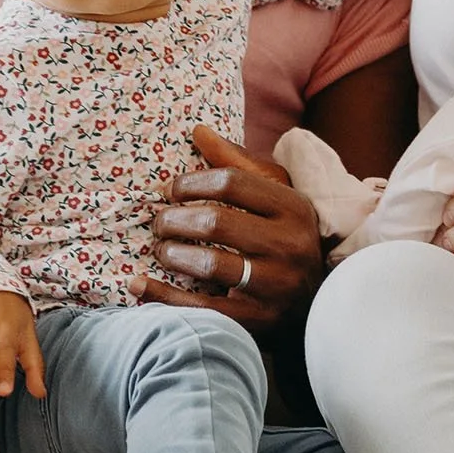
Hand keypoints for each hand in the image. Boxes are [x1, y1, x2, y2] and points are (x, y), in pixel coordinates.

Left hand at [139, 124, 322, 328]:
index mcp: (293, 208)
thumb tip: (197, 131)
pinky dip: (164, 297)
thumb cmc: (285, 239)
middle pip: (216, 221)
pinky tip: (139, 284)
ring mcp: (276, 286)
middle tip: (158, 222)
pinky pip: (202, 308)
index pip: (232, 182)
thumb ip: (238, 164)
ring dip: (171, 254)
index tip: (169, 191)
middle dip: (174, 219)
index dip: (191, 182)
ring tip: (160, 249)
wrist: (315, 305)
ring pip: (209, 264)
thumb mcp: (276, 197)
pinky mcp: (258, 321)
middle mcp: (289, 245)